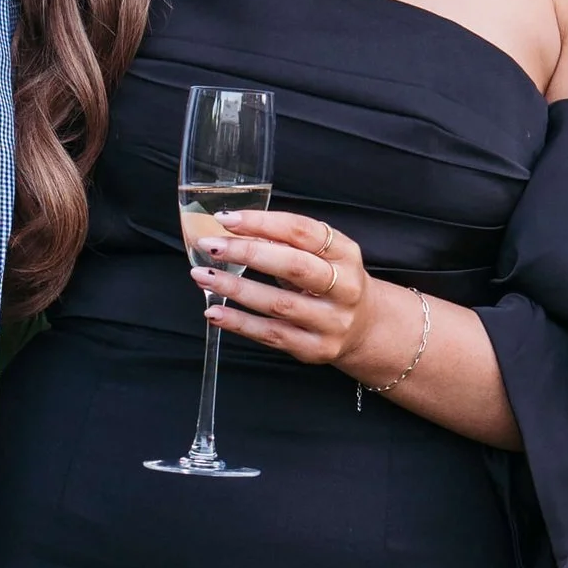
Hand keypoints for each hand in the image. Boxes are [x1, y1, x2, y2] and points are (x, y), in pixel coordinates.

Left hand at [197, 209, 404, 388]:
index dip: (263, 223)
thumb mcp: (323, 255)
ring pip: (278, 304)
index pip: (302, 232)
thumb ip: (288, 242)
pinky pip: (271, 335)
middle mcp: (344, 288)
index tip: (227, 219)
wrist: (364, 327)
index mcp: (345, 255)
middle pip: (294, 266)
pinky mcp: (314, 348)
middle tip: (211, 245)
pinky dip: (239, 323)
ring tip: (203, 276)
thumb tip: (236, 230)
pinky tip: (214, 312)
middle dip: (247, 253)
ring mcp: (330, 322)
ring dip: (235, 289)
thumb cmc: (332, 282)